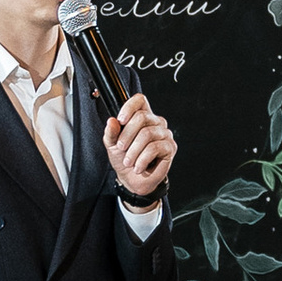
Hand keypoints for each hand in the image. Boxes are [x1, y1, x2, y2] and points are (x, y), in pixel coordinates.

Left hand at [107, 91, 175, 205]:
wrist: (132, 180)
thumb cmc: (124, 160)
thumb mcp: (112, 145)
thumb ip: (111, 132)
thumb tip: (112, 121)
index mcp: (142, 117)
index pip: (140, 100)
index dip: (129, 107)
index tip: (120, 120)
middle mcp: (156, 122)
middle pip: (142, 117)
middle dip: (127, 135)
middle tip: (121, 148)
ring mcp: (165, 134)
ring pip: (147, 133)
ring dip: (133, 151)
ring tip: (129, 161)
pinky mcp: (170, 147)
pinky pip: (154, 148)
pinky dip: (142, 159)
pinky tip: (138, 166)